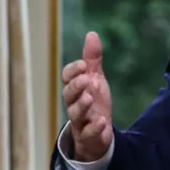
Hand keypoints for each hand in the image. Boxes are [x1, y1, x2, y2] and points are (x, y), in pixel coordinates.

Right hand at [61, 31, 113, 161]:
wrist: (99, 132)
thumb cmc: (94, 102)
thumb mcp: (95, 79)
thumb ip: (92, 59)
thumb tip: (92, 34)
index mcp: (75, 88)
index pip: (67, 77)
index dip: (73, 71)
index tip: (84, 65)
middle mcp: (74, 103)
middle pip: (68, 95)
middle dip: (75, 86)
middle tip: (86, 79)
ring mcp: (80, 121)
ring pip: (75, 113)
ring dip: (81, 105)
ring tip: (90, 97)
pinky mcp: (88, 136)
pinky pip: (88, 133)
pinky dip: (94, 128)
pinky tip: (102, 122)